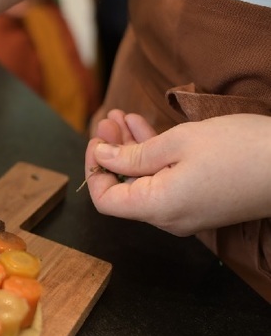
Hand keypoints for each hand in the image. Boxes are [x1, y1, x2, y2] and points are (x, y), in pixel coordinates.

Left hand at [85, 111, 270, 235]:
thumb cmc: (242, 150)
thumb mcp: (179, 142)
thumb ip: (135, 154)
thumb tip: (104, 158)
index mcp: (158, 207)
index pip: (105, 200)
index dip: (95, 170)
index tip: (98, 140)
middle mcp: (169, 218)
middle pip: (125, 188)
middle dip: (112, 152)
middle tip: (107, 120)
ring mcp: (187, 212)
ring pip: (146, 181)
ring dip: (132, 149)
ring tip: (120, 117)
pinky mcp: (202, 203)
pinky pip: (167, 182)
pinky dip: (154, 157)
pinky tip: (144, 128)